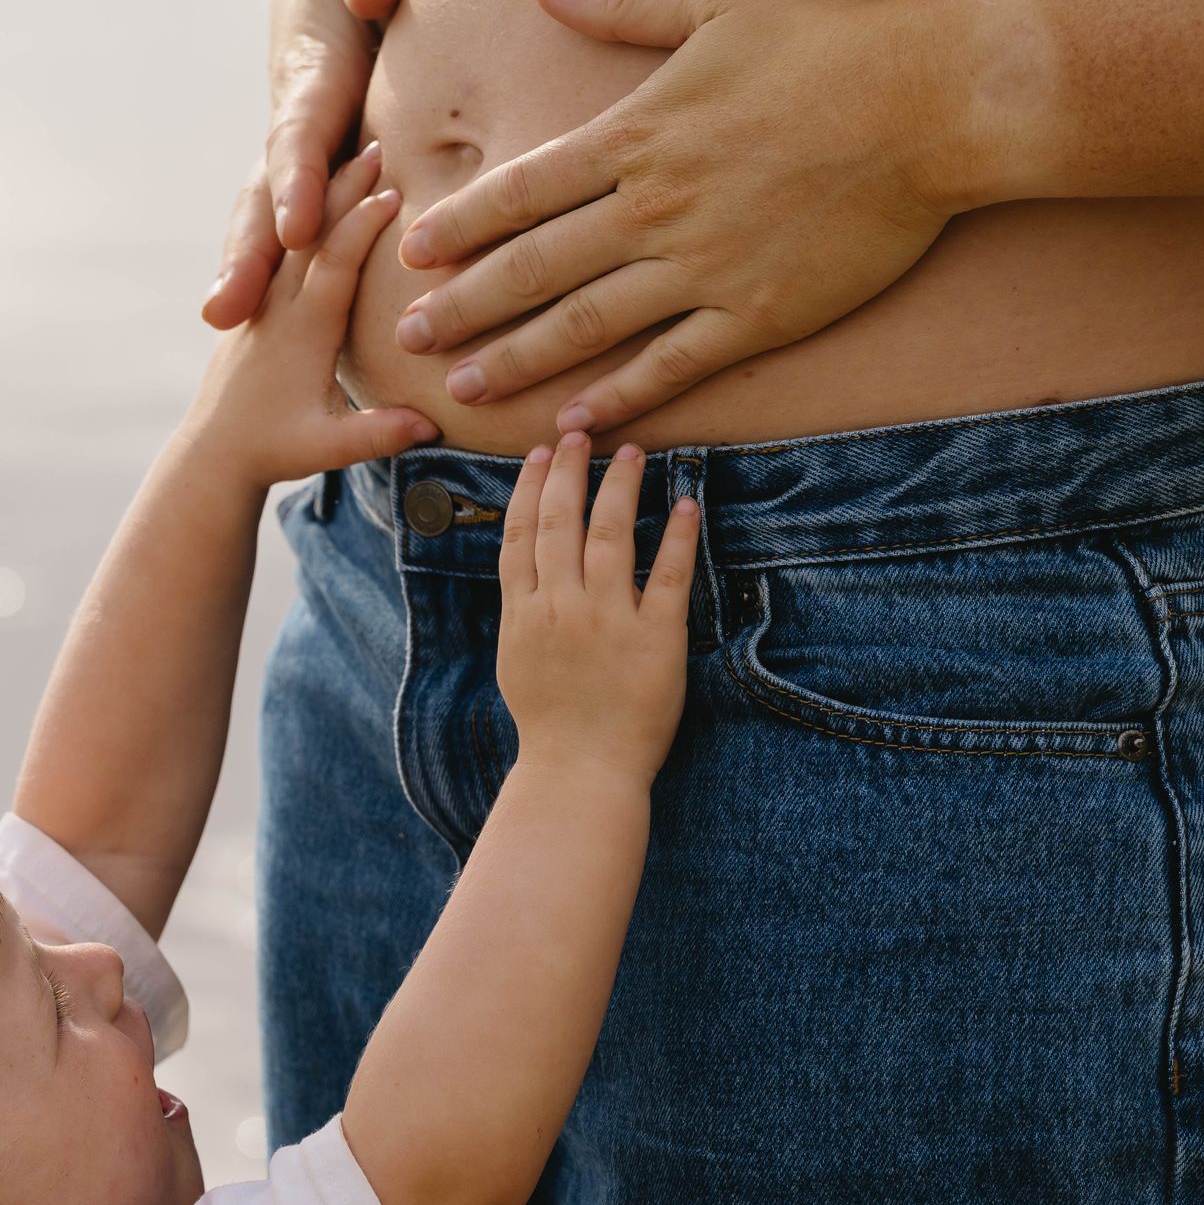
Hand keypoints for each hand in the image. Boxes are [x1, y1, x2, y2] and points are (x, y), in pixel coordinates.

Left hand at [191, 149, 439, 485]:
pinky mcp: (261, 307)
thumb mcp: (327, 447)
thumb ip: (378, 434)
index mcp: (301, 330)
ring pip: (298, 234)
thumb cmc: (272, 450)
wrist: (213, 452)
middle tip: (381, 144)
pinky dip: (311, 217)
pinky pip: (286, 248)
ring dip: (328, 194)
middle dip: (347, 186)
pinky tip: (330, 199)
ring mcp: (267, 302)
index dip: (362, 225)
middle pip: (315, 231)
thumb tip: (431, 425)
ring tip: (361, 157)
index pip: (334, 262)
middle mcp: (279, 305)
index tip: (394, 189)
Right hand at [202, 0, 418, 330]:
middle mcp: (295, 121)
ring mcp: (297, 149)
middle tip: (224, 307)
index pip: (302, 135)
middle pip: (263, 191)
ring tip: (220, 322)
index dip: (296, 181)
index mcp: (314, 75)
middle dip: (245, 250)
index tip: (294, 228)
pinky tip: (277, 320)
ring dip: (244, 268)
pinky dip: (277, 269)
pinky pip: (295, 224)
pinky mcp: (312, 168)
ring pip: (265, 213)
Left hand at [395, 0, 954, 429]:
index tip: (413, 254)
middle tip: (404, 341)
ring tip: (464, 389)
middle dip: (463, 307)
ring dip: (518, 361)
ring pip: (587, 326)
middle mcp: (656, 209)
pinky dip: (621, 397)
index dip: (462, 226)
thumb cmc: (834, 38)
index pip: (523, 190)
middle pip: (535, 267)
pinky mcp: (759, 313)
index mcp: (638, 134)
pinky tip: (578, 422)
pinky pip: (673, 365)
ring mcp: (705, 268)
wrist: (935, 102)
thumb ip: (625, 0)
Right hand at [496, 436, 700, 785]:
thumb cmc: (551, 725)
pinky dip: (678, 537)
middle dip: (569, 470)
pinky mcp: (655, 639)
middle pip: (560, 522)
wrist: (581, 773)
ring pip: (611, 535)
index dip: (529, 487)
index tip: (540, 453)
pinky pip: (670, 576)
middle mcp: (561, 608)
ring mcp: (608, 621)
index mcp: (525, 613)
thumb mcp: (517, 661)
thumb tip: (526, 570)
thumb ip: (522, 611)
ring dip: (620, 487)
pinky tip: (686, 504)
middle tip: (580, 431)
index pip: (521, 534)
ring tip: (632, 452)